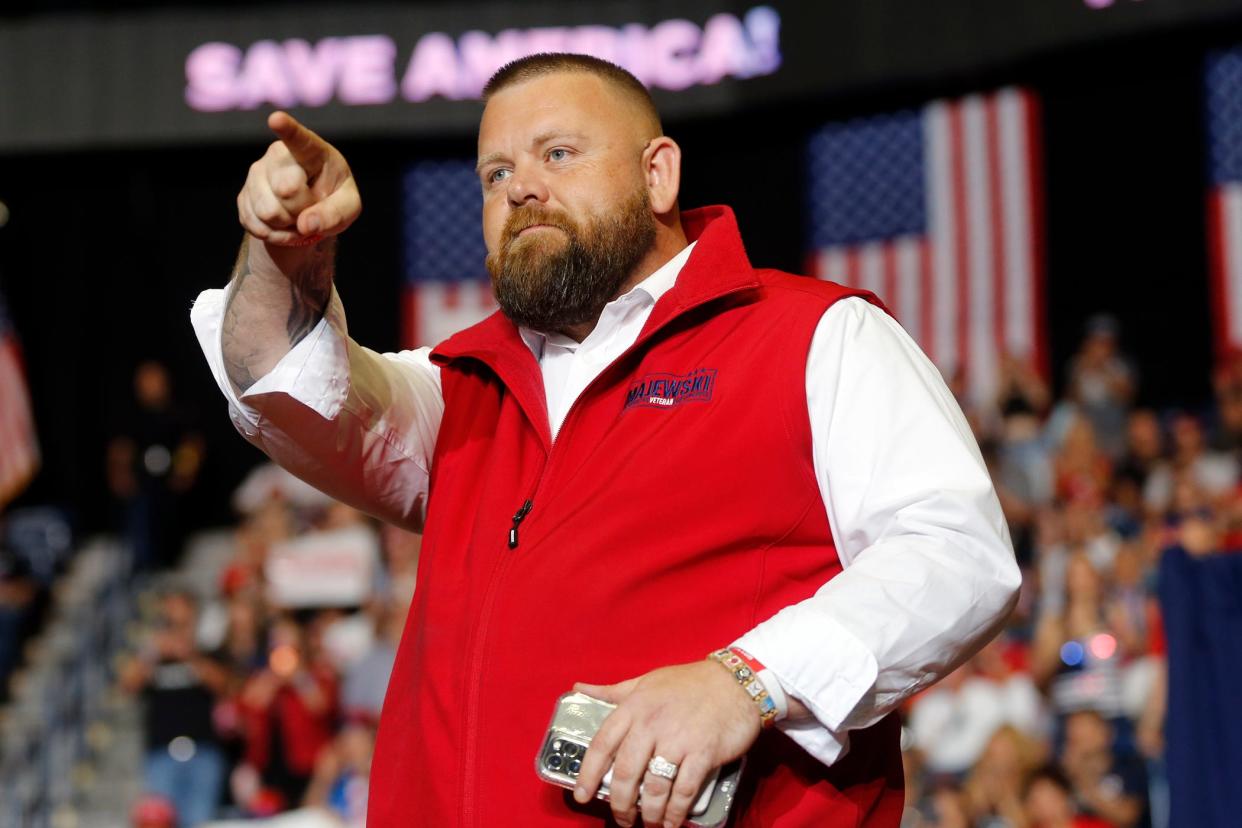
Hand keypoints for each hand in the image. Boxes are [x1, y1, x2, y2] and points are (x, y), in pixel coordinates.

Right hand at [238, 111, 360, 246]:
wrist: (309, 210)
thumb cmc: (334, 198)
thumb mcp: (348, 206)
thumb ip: (335, 214)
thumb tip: (306, 224)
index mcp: (310, 150)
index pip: (298, 138)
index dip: (287, 129)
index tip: (276, 119)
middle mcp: (278, 155)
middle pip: (286, 190)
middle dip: (302, 209)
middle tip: (310, 206)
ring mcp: (256, 173)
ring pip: (268, 211)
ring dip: (288, 225)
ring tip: (297, 217)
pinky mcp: (243, 196)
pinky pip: (256, 224)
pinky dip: (275, 235)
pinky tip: (283, 226)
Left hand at [573, 660, 760, 827]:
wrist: (736, 681)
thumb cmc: (689, 682)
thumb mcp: (646, 681)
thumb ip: (613, 691)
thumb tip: (579, 687)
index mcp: (634, 707)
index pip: (602, 744)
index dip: (588, 773)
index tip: (581, 795)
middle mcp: (651, 724)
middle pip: (625, 773)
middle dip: (620, 803)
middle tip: (621, 817)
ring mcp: (678, 740)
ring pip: (653, 787)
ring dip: (648, 812)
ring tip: (647, 823)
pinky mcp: (703, 753)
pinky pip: (683, 791)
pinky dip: (675, 812)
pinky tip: (671, 822)